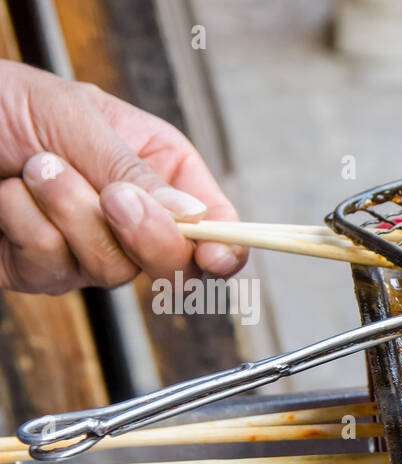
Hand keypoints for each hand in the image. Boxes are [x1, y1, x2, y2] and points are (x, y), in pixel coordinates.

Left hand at [0, 60, 246, 293]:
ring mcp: (88, 248)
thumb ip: (136, 172)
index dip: (224, 245)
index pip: (214, 220)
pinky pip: (55, 269)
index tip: (215, 257)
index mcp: (157, 167)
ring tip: (32, 169)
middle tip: (112, 198)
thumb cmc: (0, 101)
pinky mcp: (41, 270)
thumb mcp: (77, 117)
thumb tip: (195, 216)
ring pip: (111, 269)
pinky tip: (6, 196)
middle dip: (140, 232)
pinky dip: (25, 226)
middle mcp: (130, 214)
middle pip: (172, 261)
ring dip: (67, 214)